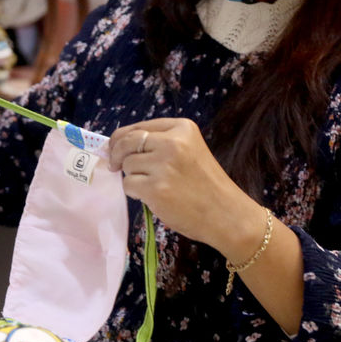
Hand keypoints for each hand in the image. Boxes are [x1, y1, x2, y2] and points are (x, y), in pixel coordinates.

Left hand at [108, 118, 261, 255]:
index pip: (139, 127)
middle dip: (116, 153)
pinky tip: (152, 197)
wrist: (227, 214)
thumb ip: (161, 143)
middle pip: (127, 141)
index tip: (114, 147)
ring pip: (127, 165)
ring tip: (152, 185)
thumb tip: (119, 144)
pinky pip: (128, 184)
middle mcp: (172, 142)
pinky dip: (134, 192)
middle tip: (114, 165)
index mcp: (182, 128)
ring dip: (132, 176)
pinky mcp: (155, 188)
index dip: (121, 137)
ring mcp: (163, 165)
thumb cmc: (207, 185)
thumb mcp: (190, 151)